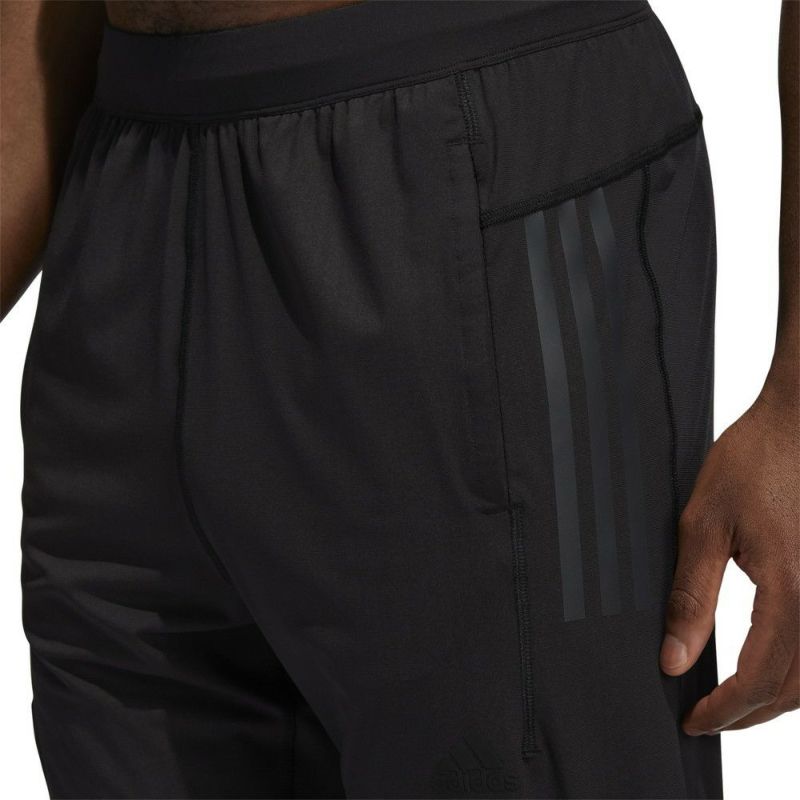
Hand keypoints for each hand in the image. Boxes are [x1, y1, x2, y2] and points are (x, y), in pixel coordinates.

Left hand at [660, 383, 798, 733]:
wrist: (798, 424)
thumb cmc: (751, 463)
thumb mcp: (703, 526)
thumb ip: (690, 597)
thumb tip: (674, 659)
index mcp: (790, 591)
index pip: (760, 678)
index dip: (724, 710)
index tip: (692, 721)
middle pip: (794, 688)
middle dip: (749, 714)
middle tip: (706, 718)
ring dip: (776, 699)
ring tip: (732, 701)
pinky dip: (796, 670)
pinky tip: (769, 664)